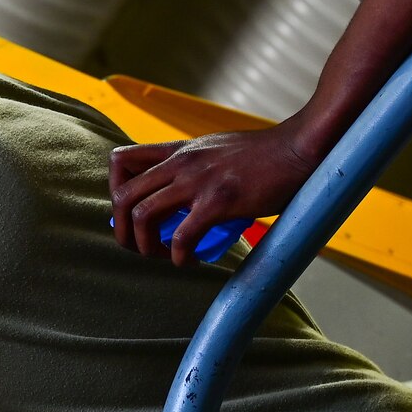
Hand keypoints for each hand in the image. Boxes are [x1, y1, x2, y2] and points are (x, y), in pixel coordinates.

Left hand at [108, 122, 321, 267]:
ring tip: (163, 257)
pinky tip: (189, 261)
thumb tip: (181, 194)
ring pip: (142, 215)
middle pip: (122, 196)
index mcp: (177, 150)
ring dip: (145, 246)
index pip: (120, 161)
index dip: (114, 191)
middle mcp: (180, 163)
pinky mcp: (218, 201)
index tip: (132, 213)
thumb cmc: (263, 156)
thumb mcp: (215, 149)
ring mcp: (197, 181)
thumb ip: (192, 165)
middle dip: (123, 229)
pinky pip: (182, 236)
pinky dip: (178, 256)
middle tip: (140, 247)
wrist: (297, 150)